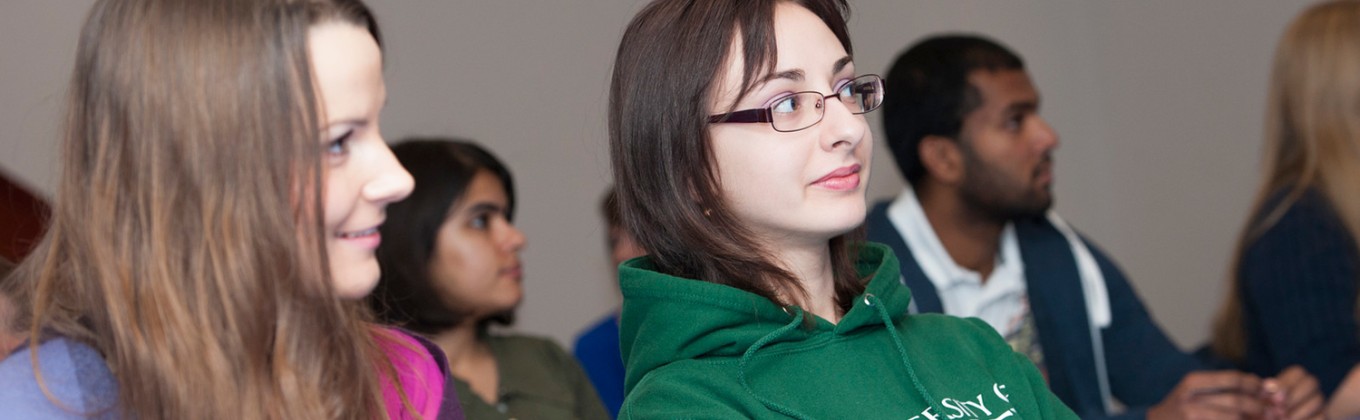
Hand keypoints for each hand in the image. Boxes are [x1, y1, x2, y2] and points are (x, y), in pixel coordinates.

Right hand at [1148, 371, 1263, 419]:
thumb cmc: (1183, 406)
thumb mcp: (1197, 390)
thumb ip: (1224, 386)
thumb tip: (1262, 384)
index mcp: (1193, 381)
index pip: (1233, 378)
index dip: (1255, 384)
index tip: (1267, 391)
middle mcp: (1190, 397)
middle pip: (1235, 399)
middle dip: (1259, 406)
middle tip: (1273, 411)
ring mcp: (1191, 414)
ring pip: (1234, 416)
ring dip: (1252, 418)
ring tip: (1264, 419)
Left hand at [1263, 366, 1322, 419]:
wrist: (1268, 418)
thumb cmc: (1264, 409)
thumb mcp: (1262, 399)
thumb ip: (1266, 391)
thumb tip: (1268, 386)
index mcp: (1295, 378)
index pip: (1298, 372)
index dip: (1286, 384)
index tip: (1272, 397)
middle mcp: (1310, 388)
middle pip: (1311, 383)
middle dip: (1293, 397)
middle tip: (1277, 409)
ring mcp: (1319, 402)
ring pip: (1317, 401)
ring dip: (1298, 412)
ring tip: (1281, 418)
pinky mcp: (1323, 416)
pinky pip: (1322, 416)